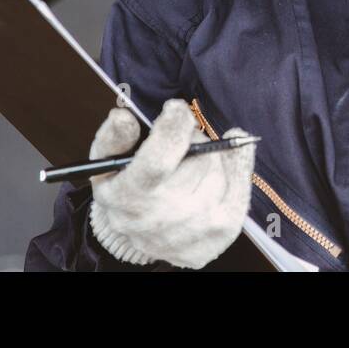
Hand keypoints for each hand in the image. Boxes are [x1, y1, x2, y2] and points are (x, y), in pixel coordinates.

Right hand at [87, 98, 255, 268]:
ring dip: (211, 155)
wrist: (142, 238)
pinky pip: (241, 185)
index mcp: (131, 198)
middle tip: (183, 140)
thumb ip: (113, 138)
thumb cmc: (126, 190)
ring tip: (194, 160)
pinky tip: (230, 156)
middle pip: (196, 159)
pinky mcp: (222, 232)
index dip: (172, 127)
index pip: (158, 160)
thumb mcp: (107, 163)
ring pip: (219, 168)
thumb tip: (122, 116)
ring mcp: (197, 228)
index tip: (176, 109)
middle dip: (192, 138)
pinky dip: (238, 164)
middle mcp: (164, 218)